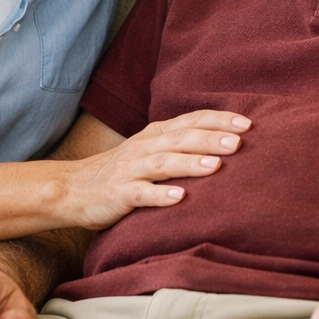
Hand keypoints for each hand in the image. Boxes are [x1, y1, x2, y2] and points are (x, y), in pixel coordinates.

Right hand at [60, 110, 250, 229]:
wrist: (71, 189)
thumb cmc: (121, 172)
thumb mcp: (150, 151)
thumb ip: (180, 145)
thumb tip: (226, 144)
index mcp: (155, 135)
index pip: (191, 120)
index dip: (218, 120)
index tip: (247, 123)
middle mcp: (144, 147)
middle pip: (181, 138)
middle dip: (210, 139)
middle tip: (238, 142)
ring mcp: (130, 170)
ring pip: (163, 163)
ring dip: (190, 163)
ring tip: (216, 166)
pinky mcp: (118, 194)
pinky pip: (141, 193)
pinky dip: (160, 195)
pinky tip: (180, 198)